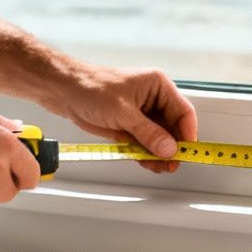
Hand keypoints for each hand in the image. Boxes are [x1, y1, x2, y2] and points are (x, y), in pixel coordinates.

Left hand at [48, 64, 198, 174]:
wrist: (63, 90)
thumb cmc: (91, 88)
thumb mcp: (123, 112)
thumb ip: (148, 132)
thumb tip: (169, 148)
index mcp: (157, 85)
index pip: (183, 112)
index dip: (188, 134)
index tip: (186, 152)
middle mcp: (152, 98)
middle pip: (173, 127)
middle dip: (172, 147)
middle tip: (170, 165)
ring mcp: (141, 112)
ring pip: (159, 137)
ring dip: (159, 153)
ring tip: (157, 166)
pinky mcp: (129, 124)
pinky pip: (145, 142)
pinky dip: (146, 153)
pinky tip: (146, 162)